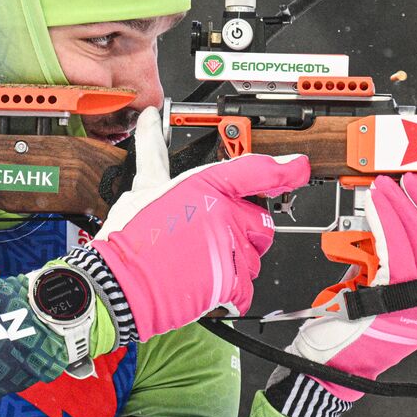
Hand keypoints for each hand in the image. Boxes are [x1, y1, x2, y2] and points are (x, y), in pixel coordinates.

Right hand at [78, 107, 309, 339]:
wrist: (119, 280)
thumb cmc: (129, 237)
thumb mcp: (142, 186)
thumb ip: (154, 155)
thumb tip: (147, 123)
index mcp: (206, 184)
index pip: (255, 171)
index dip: (284, 169)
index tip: (297, 168)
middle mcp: (224, 212)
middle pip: (261, 222)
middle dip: (246, 233)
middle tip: (216, 240)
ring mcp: (229, 246)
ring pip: (254, 258)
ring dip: (236, 264)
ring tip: (201, 265)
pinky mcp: (229, 280)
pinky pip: (246, 289)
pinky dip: (232, 294)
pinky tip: (208, 287)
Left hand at [292, 173, 416, 400]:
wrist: (329, 369)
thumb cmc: (349, 332)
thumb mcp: (380, 291)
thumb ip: (390, 261)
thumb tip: (390, 219)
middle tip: (406, 181)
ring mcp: (413, 308)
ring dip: (399, 208)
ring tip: (383, 189)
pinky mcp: (389, 304)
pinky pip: (392, 255)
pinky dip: (384, 225)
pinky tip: (374, 210)